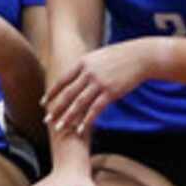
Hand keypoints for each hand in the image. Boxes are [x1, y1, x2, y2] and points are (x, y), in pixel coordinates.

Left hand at [45, 37, 159, 135]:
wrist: (142, 56)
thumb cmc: (122, 55)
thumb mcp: (100, 56)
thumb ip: (87, 66)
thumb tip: (75, 77)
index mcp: (84, 62)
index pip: (62, 80)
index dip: (52, 93)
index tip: (43, 103)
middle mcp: (89, 73)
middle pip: (68, 94)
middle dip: (56, 109)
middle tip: (46, 121)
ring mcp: (99, 83)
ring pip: (78, 104)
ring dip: (67, 118)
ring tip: (59, 129)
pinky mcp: (110, 92)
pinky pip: (95, 109)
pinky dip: (86, 120)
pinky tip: (80, 130)